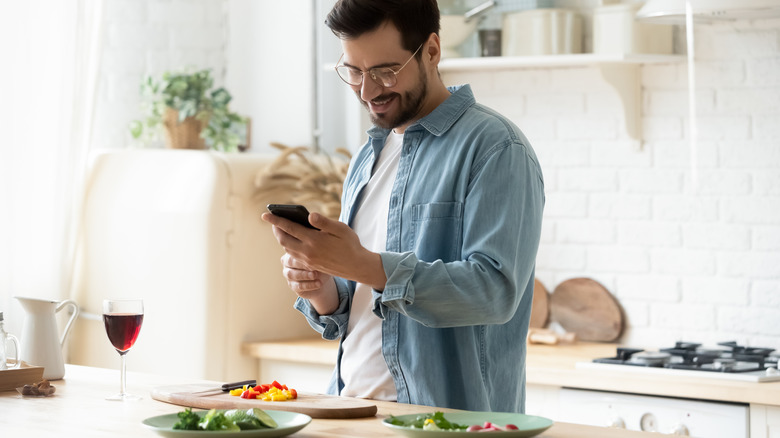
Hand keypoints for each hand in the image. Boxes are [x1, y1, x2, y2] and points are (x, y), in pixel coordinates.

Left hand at [261, 211, 386, 290]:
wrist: (356, 266)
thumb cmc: (350, 244)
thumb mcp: (341, 229)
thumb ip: (324, 222)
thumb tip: (309, 215)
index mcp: (314, 240)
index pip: (289, 228)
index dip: (276, 220)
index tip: (265, 214)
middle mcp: (307, 251)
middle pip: (283, 240)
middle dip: (275, 229)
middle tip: (272, 220)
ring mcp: (308, 260)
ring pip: (287, 248)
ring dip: (281, 238)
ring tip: (280, 228)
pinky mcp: (310, 265)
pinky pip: (294, 255)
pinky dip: (288, 246)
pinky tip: (291, 240)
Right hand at [280, 252, 338, 313]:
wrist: (321, 280)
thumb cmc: (320, 264)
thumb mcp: (321, 259)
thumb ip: (317, 256)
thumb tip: (318, 254)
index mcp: (292, 252)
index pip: (293, 251)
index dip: (302, 254)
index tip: (314, 256)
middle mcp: (287, 262)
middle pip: (290, 262)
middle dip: (302, 264)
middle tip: (313, 266)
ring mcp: (288, 274)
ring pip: (291, 274)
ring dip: (304, 275)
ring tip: (315, 275)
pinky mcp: (292, 285)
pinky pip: (298, 286)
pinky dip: (309, 285)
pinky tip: (318, 283)